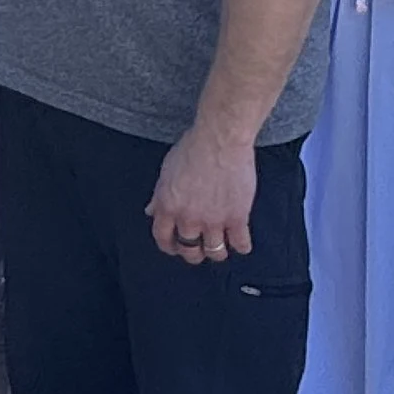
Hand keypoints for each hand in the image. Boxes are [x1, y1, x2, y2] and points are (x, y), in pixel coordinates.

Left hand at [147, 120, 257, 264]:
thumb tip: (151, 211)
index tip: (175, 247)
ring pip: (215, 252)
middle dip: (193, 253)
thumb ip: (159, 195)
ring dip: (216, 253)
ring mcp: (214, 221)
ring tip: (220, 247)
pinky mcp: (237, 218)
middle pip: (189, 250)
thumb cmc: (193, 148)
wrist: (220, 140)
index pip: (163, 239)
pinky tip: (242, 243)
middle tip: (198, 249)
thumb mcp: (167, 171)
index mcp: (169, 208)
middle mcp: (189, 219)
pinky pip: (240, 243)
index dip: (169, 246)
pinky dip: (242, 246)